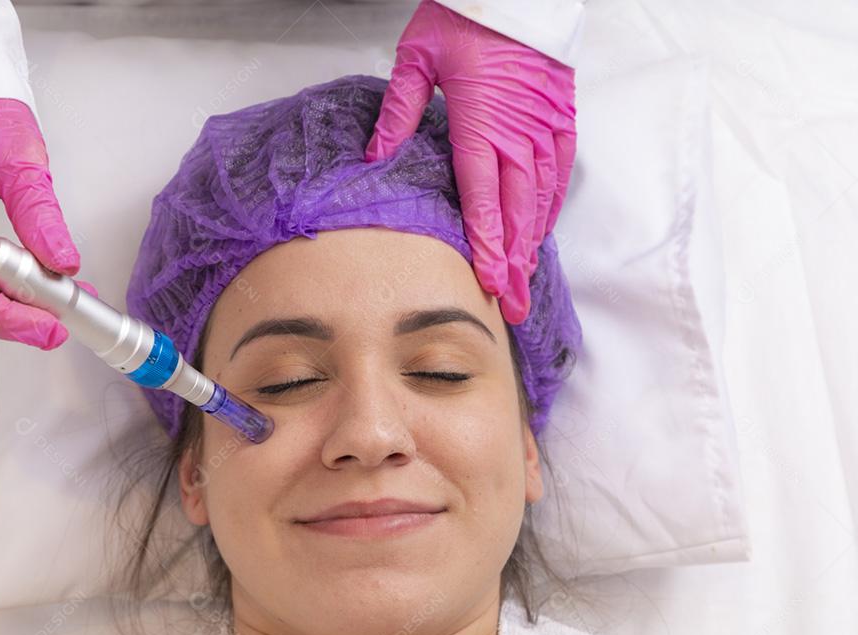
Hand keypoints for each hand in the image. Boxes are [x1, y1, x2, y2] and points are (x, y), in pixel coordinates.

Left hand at [366, 0, 576, 323]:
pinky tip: (543, 230)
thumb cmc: (466, 16)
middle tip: (512, 302)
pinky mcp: (561, 118)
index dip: (486, 244)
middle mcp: (519, 133)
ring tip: (525, 278)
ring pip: (540, 197)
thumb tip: (375, 156)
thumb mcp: (419, 55)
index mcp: (482, 123)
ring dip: (532, 241)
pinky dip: (552, 204)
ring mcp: (545, 127)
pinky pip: (560, 171)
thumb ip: (399, 110)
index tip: (488, 281)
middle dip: (513, 260)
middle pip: (516, 210)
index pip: (483, 197)